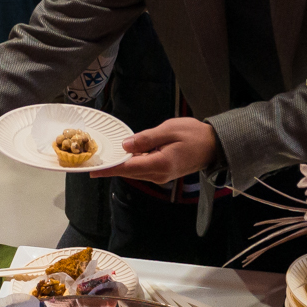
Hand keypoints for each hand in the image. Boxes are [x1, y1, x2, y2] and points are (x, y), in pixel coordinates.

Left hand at [96, 116, 217, 184]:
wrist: (213, 146)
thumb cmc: (194, 135)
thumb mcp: (168, 130)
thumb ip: (146, 138)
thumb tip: (125, 145)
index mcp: (159, 164)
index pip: (128, 168)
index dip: (109, 169)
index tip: (93, 171)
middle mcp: (158, 175)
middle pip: (129, 172)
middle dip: (112, 167)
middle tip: (94, 161)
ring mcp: (161, 176)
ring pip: (135, 172)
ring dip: (121, 165)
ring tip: (106, 158)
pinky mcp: (163, 173)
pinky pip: (143, 170)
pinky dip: (132, 164)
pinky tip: (125, 156)